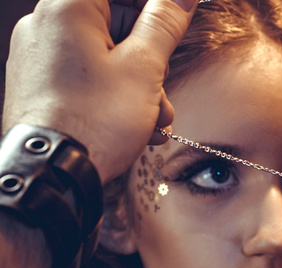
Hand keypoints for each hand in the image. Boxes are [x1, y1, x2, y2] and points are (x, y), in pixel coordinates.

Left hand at [2, 0, 196, 182]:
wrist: (53, 173)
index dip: (155, 7)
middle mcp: (45, 26)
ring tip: (155, 118)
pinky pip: (87, 79)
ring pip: (104, 57)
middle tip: (166, 85)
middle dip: (150, 57)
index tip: (177, 16)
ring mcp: (39, 58)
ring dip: (138, 84)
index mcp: (69, 9)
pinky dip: (115, 96)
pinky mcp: (40, 87)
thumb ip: (163, 24)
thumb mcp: (144, 68)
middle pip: (114, 24)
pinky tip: (137, 126)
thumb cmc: (94, 120)